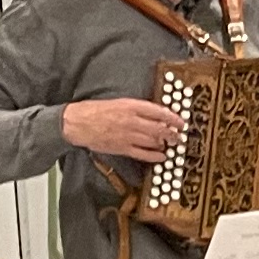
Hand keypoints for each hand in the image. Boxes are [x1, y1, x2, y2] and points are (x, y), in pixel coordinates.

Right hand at [61, 94, 178, 162]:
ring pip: (153, 141)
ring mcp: (128, 136)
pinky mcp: (122, 148)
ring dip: (165, 143)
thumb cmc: (95, 110)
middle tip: (179, 136)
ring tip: (172, 145)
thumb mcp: (117, 102)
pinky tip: (162, 157)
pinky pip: (143, 153)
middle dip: (172, 133)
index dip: (173, 117)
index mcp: (131, 106)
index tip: (181, 122)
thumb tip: (153, 114)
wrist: (77, 123)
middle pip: (159, 128)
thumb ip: (135, 108)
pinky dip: (154, 156)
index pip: (158, 111)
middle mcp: (132, 121)